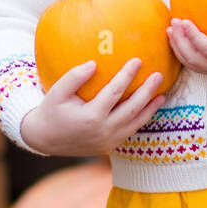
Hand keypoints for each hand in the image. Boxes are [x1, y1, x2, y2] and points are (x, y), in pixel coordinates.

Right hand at [19, 58, 165, 156]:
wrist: (44, 139)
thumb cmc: (51, 111)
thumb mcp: (57, 92)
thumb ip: (74, 77)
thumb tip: (94, 63)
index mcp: (91, 117)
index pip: (115, 93)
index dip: (127, 76)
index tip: (138, 60)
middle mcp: (103, 131)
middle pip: (132, 109)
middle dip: (147, 91)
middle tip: (159, 75)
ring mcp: (108, 141)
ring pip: (135, 123)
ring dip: (150, 108)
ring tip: (162, 93)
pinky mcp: (110, 146)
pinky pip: (130, 131)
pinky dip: (142, 119)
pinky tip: (149, 107)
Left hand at [167, 14, 206, 89]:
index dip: (195, 38)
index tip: (184, 21)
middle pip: (195, 61)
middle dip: (181, 43)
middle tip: (173, 22)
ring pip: (194, 65)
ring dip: (180, 49)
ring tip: (170, 30)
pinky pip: (199, 65)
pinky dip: (187, 53)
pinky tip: (183, 39)